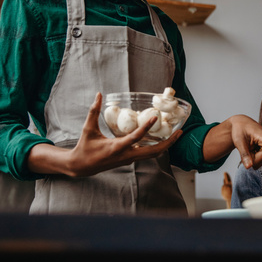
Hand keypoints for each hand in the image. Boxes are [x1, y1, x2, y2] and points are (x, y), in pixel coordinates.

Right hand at [28, 93, 180, 176]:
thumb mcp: (88, 129)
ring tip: (176, 135)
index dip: (146, 127)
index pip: (135, 137)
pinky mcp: (129, 160)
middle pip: (153, 152)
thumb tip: (98, 94)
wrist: (81, 166)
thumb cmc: (85, 147)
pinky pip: (147, 154)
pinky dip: (157, 147)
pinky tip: (162, 138)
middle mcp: (126, 156)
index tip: (155, 117)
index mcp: (116, 148)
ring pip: (152, 154)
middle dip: (168, 143)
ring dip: (165, 145)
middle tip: (180, 132)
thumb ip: (93, 111)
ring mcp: (129, 159)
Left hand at [227, 115, 261, 175]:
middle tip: (247, 147)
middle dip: (252, 158)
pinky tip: (254, 148)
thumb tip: (249, 167)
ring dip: (254, 157)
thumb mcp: (239, 141)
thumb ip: (244, 154)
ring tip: (251, 146)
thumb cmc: (240, 130)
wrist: (243, 124)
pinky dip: (256, 156)